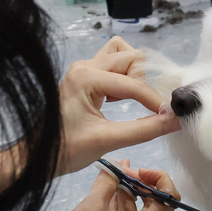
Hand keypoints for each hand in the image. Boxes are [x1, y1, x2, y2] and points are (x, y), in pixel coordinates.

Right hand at [34, 161, 177, 210]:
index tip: (139, 170)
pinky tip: (108, 189)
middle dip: (141, 184)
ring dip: (128, 192)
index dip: (159, 181)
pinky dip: (118, 205)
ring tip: (116, 171)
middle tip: (124, 168)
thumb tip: (115, 165)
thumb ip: (107, 182)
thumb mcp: (92, 206)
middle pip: (154, 206)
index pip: (168, 202)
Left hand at [58, 37, 179, 174]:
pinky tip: (118, 100)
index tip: (169, 117)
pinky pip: (113, 64)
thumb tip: (174, 121)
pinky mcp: (85, 76)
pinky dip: (123, 78)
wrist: (36, 155)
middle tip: (145, 108)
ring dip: (133, 75)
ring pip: (121, 55)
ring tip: (128, 100)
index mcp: (86, 77)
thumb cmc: (66, 150)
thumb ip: (144, 130)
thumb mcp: (107, 141)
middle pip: (130, 57)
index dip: (154, 100)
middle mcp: (85, 66)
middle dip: (143, 82)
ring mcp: (83, 68)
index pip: (133, 83)